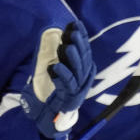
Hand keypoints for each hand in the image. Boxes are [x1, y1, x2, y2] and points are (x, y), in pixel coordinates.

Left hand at [21, 20, 94, 137]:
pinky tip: (54, 67)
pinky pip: (67, 85)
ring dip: (71, 58)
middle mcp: (84, 78)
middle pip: (83, 58)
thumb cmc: (58, 90)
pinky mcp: (70, 98)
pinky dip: (61, 75)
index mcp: (84, 69)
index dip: (82, 37)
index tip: (75, 23)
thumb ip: (64, 56)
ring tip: (66, 46)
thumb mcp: (61, 70)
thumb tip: (64, 34)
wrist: (54, 115)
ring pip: (77, 70)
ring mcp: (78, 89)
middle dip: (78, 44)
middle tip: (72, 31)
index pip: (85, 50)